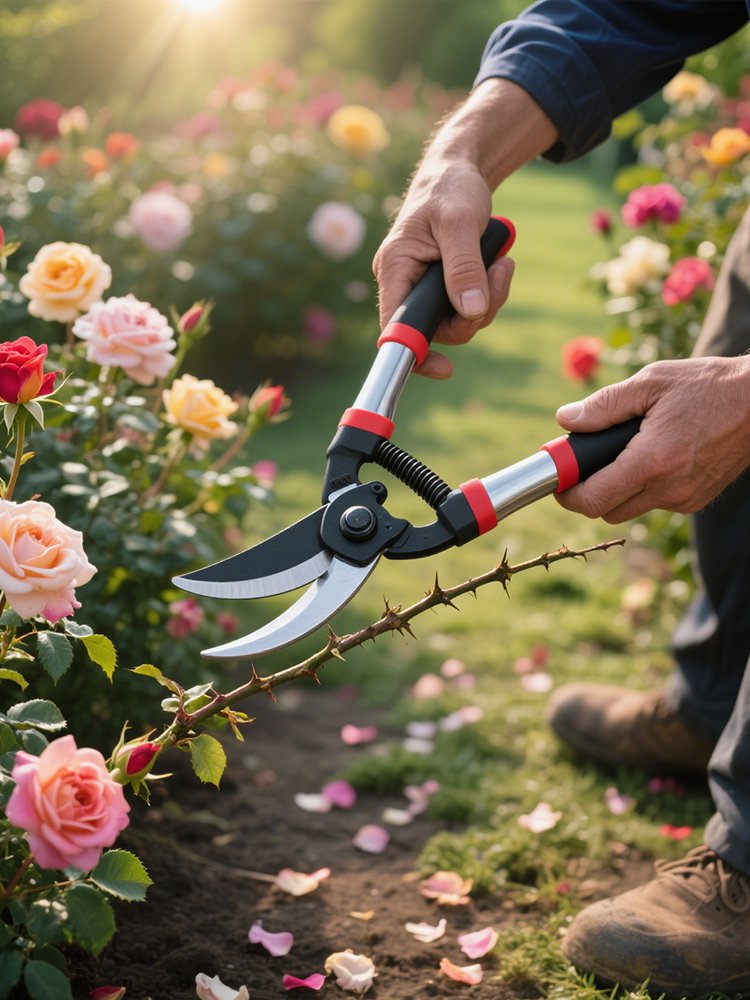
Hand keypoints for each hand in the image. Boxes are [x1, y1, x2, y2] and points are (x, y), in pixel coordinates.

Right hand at [373, 159, 514, 378]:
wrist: (458, 171)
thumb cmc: (451, 188)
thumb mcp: (460, 222)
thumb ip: (464, 267)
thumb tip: (471, 313)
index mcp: (395, 267)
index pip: (396, 325)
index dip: (416, 351)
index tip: (443, 368)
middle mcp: (405, 282)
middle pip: (438, 328)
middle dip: (474, 313)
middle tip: (498, 276)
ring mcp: (425, 287)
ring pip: (458, 320)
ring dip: (489, 300)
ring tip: (502, 264)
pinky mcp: (444, 286)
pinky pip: (468, 307)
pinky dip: (489, 292)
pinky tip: (498, 264)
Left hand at [555, 356, 749, 522]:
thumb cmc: (708, 385)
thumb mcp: (651, 382)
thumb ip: (604, 405)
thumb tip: (566, 419)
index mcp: (652, 462)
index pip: (594, 500)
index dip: (568, 494)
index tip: (559, 479)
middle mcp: (669, 489)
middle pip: (607, 511)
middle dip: (589, 492)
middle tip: (583, 465)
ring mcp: (686, 499)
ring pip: (632, 508)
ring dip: (618, 488)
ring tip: (623, 451)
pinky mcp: (698, 499)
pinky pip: (656, 501)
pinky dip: (645, 485)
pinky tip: (654, 454)